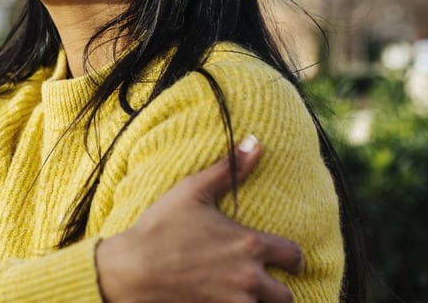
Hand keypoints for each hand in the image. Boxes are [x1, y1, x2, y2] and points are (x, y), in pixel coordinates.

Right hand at [96, 135, 302, 302]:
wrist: (131, 270)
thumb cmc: (160, 228)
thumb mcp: (193, 191)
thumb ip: (229, 169)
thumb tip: (256, 141)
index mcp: (249, 245)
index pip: (293, 256)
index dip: (295, 259)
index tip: (290, 262)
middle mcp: (249, 278)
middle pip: (286, 296)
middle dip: (280, 291)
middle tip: (272, 287)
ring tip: (248, 296)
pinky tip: (227, 301)